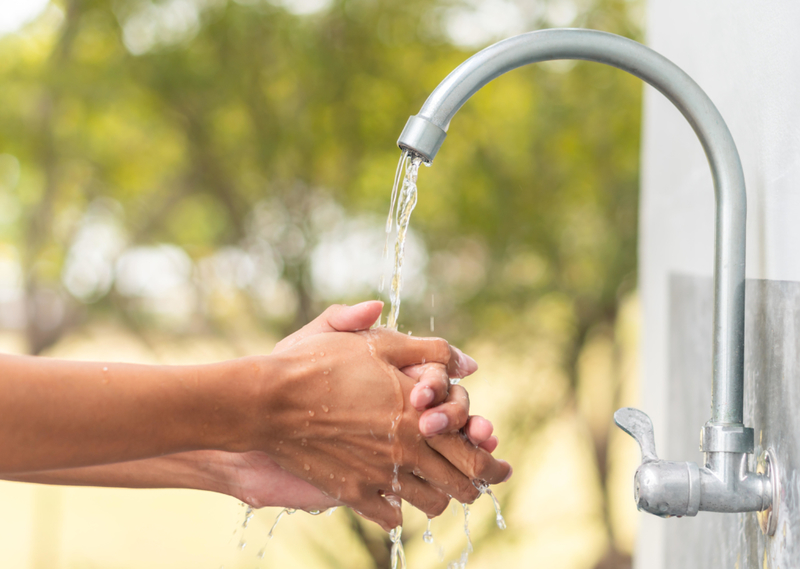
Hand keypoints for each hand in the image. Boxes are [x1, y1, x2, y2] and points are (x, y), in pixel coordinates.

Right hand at [256, 327, 510, 529]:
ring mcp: (378, 475)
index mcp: (419, 415)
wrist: (270, 400)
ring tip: (443, 488)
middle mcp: (406, 452)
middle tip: (482, 482)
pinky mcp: (351, 491)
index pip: (473, 452)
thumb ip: (430, 351)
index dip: (494, 463)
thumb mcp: (378, 344)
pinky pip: (389, 514)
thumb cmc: (322, 363)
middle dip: (478, 485)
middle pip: (460, 484)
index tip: (502, 466)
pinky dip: (401, 509)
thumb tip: (470, 365)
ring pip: (430, 504)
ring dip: (442, 497)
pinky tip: (400, 497)